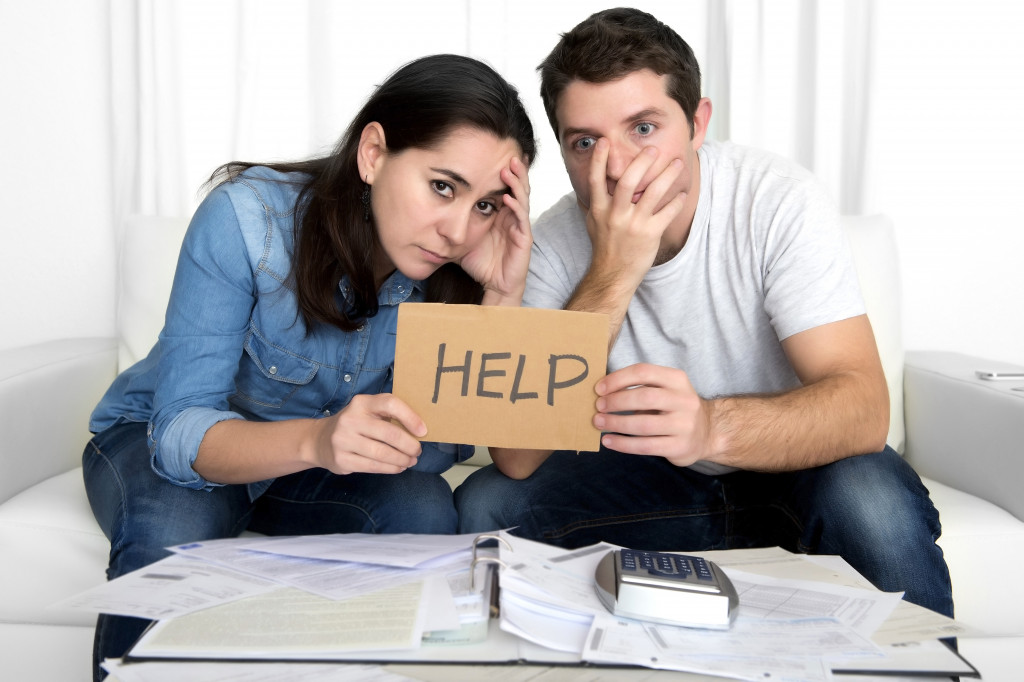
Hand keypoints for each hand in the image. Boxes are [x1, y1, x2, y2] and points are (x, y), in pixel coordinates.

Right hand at [311, 393, 425, 474]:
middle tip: (418, 451)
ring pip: (382, 453)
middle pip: (389, 433)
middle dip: (409, 445)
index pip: (390, 404)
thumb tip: (419, 431)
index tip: (423, 431)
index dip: (410, 417)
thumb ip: (388, 416)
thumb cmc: (355, 425)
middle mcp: (351, 419)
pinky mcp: (342, 459)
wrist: (319, 440)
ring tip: (410, 461)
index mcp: (361, 403)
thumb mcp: (367, 412)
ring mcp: (343, 440)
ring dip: (402, 459)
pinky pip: (372, 466)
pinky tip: (398, 467)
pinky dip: (390, 468)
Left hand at [458, 156, 531, 303]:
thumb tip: (426, 210)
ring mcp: (519, 227)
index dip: (503, 171)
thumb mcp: (460, 236)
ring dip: (517, 183)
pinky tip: (508, 197)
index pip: (504, 186)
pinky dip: (516, 207)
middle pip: (517, 187)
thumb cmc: (479, 261)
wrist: (492, 285)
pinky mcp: (524, 240)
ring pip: (522, 199)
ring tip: (510, 168)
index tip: (496, 152)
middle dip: (514, 170)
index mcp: (500, 213)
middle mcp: (512, 216)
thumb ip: (450, 222)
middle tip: (507, 152)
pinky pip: (521, 220)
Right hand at [585, 140, 685, 285]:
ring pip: (653, 193)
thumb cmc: (604, 247)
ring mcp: (633, 224)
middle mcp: (615, 215)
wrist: (613, 274)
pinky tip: (682, 194)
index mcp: (599, 209)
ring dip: (667, 175)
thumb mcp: (592, 222)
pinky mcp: (650, 234)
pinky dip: (677, 201)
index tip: (604, 141)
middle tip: (653, 149)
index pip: (596, 179)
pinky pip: (667, 213)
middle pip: (628, 181)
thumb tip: (589, 181)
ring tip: (677, 163)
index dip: (599, 159)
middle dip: (641, 161)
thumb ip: (593, 201)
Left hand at [592, 363, 710, 466]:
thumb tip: (604, 393)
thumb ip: (641, 388)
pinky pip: (646, 446)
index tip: (599, 389)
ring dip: (616, 423)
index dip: (618, 379)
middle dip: (616, 402)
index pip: (644, 372)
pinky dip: (623, 444)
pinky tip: (609, 441)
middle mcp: (684, 400)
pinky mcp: (679, 447)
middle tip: (598, 407)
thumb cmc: (675, 408)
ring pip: (643, 424)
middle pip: (644, 397)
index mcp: (677, 379)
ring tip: (599, 423)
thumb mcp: (666, 390)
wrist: (707, 433)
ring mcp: (684, 425)